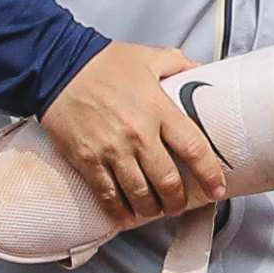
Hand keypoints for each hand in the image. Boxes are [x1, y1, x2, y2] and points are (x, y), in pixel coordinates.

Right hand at [44, 42, 231, 222]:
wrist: (56, 66)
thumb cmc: (102, 62)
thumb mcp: (148, 57)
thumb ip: (178, 64)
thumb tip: (199, 70)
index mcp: (158, 109)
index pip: (194, 149)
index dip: (209, 174)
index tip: (217, 188)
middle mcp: (138, 134)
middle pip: (168, 181)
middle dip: (178, 200)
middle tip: (179, 204)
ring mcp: (112, 150)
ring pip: (140, 194)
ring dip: (151, 209)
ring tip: (155, 211)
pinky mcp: (87, 160)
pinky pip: (108, 194)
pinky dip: (119, 210)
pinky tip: (126, 215)